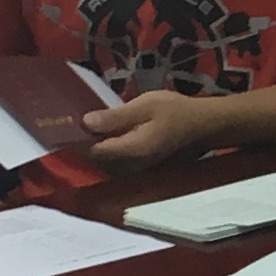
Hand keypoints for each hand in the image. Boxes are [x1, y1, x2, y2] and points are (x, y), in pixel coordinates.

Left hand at [84, 88, 236, 170]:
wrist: (204, 126)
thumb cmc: (175, 111)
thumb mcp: (145, 106)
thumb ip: (115, 117)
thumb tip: (85, 122)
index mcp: (130, 151)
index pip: (93, 151)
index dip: (80, 138)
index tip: (72, 122)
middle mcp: (131, 167)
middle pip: (98, 160)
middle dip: (88, 143)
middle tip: (83, 122)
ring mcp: (137, 170)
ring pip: (107, 163)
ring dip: (99, 147)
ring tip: (96, 127)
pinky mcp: (142, 168)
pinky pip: (118, 163)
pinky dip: (111, 150)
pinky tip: (113, 135)